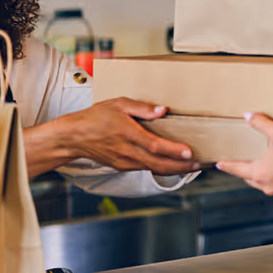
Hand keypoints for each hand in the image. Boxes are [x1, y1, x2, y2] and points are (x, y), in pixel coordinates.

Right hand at [56, 98, 197, 174]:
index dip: (173, 150)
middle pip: (158, 163)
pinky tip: (172, 165)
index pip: (155, 145)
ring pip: (153, 169)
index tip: (189, 152)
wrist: (73, 137)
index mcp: (128, 134)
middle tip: (199, 164)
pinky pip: (145, 168)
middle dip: (181, 166)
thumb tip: (163, 110)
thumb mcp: (118, 104)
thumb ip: (142, 107)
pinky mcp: (123, 166)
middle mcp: (127, 151)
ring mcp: (125, 162)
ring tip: (191, 166)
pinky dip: (161, 168)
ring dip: (174, 169)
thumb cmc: (95, 117)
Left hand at [217, 113, 272, 195]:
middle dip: (244, 170)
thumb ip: (261, 124)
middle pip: (249, 178)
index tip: (220, 164)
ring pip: (263, 182)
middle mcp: (267, 184)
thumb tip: (249, 116)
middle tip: (242, 163)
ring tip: (263, 164)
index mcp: (260, 173)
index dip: (228, 165)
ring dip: (260, 174)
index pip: (238, 169)